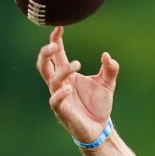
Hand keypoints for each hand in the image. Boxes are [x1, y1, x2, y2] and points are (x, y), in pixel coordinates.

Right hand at [36, 26, 120, 144]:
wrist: (100, 129)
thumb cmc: (99, 105)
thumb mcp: (108, 84)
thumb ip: (110, 69)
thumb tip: (107, 55)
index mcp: (68, 75)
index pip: (57, 54)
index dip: (55, 40)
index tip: (59, 27)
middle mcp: (61, 84)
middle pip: (44, 65)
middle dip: (45, 53)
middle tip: (54, 44)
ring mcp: (60, 97)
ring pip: (51, 80)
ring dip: (62, 71)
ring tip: (77, 64)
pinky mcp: (63, 111)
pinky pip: (55, 101)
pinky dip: (60, 93)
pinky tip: (68, 88)